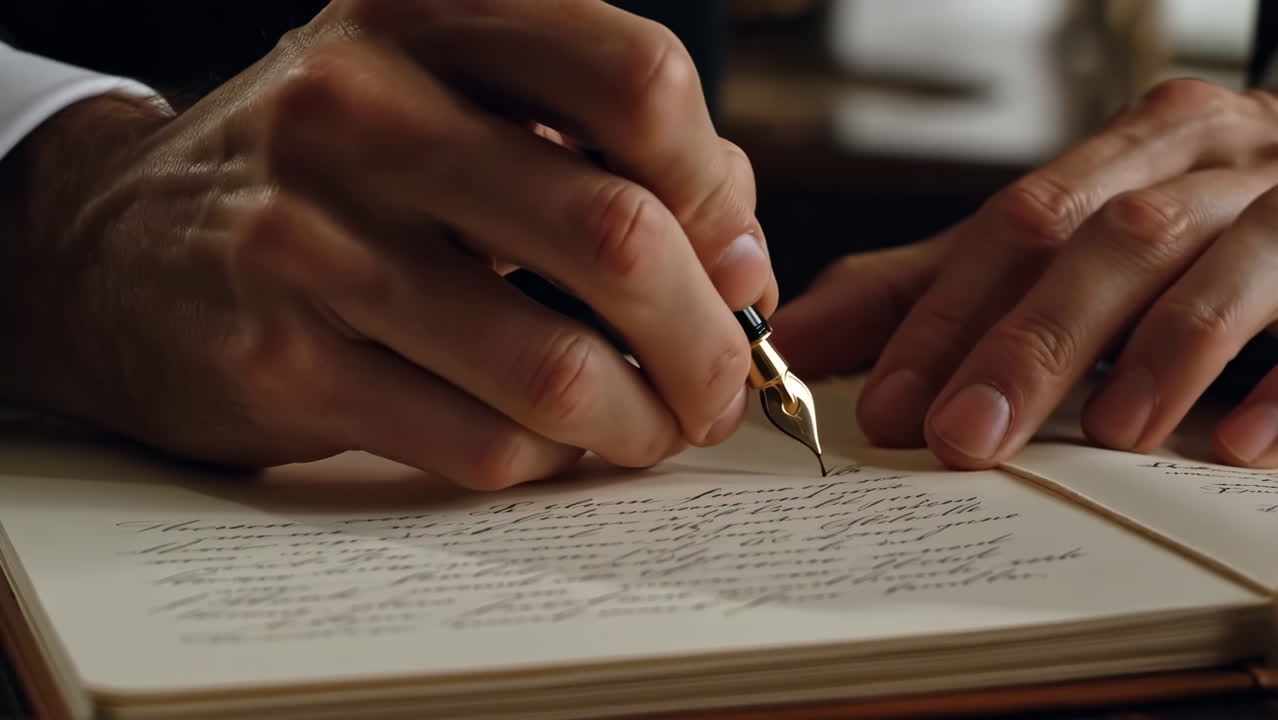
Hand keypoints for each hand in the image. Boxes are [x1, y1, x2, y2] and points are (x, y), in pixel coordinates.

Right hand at [0, 0, 774, 487]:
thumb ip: (609, 155)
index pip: (638, 81)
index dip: (716, 190)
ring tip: (652, 428)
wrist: (119, 244)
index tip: (726, 262)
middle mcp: (359, 105)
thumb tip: (741, 260)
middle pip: (616, 234)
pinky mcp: (280, 360)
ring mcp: (308, 237)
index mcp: (427, 14)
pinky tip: (546, 440)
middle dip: (704, 341)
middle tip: (717, 388)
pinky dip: (546, 458)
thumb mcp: (453, 103)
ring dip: (639, 423)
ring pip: (556, 367)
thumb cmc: (332, 171)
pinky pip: (480, 441)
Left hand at [772, 79, 1277, 468]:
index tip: (883, 403)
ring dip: (1161, 350)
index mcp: (1128, 151)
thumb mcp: (1059, 241)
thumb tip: (800, 338)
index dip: (944, 313)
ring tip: (1110, 436)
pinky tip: (1240, 441)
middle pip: (1106, 239)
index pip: (1016, 223)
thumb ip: (936, 285)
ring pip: (1220, 259)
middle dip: (1029, 341)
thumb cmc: (1186, 223)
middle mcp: (1208, 163)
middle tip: (961, 435)